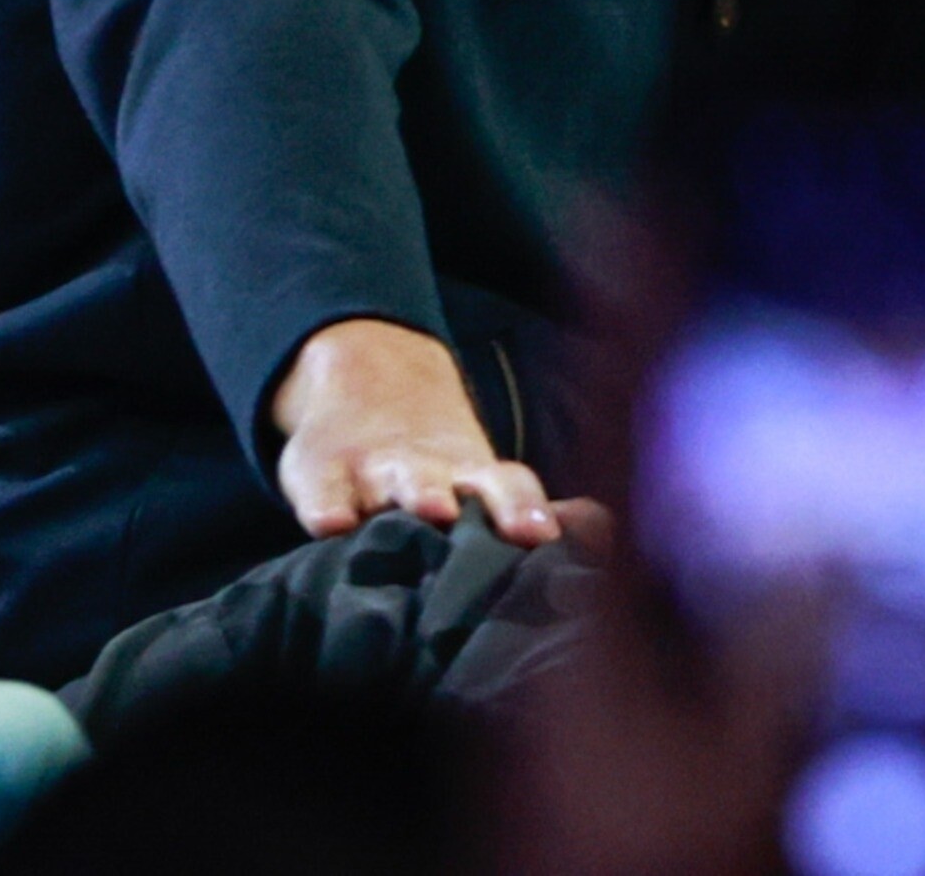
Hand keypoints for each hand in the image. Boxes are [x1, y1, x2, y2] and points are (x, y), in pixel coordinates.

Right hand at [268, 315, 561, 548]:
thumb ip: (528, 510)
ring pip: (397, 483)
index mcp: (473, 477)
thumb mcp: (483, 483)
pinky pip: (320, 495)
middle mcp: (429, 472)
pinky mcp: (319, 477)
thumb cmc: (439, 469)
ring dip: (419, 495)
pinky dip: (325, 509)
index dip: (525, 509)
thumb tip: (605, 533)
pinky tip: (330, 526)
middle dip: (482, 503)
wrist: (369, 389)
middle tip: (504, 522)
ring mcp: (374, 473)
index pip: (510, 489)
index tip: (543, 535)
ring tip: (434, 509)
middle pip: (465, 482)